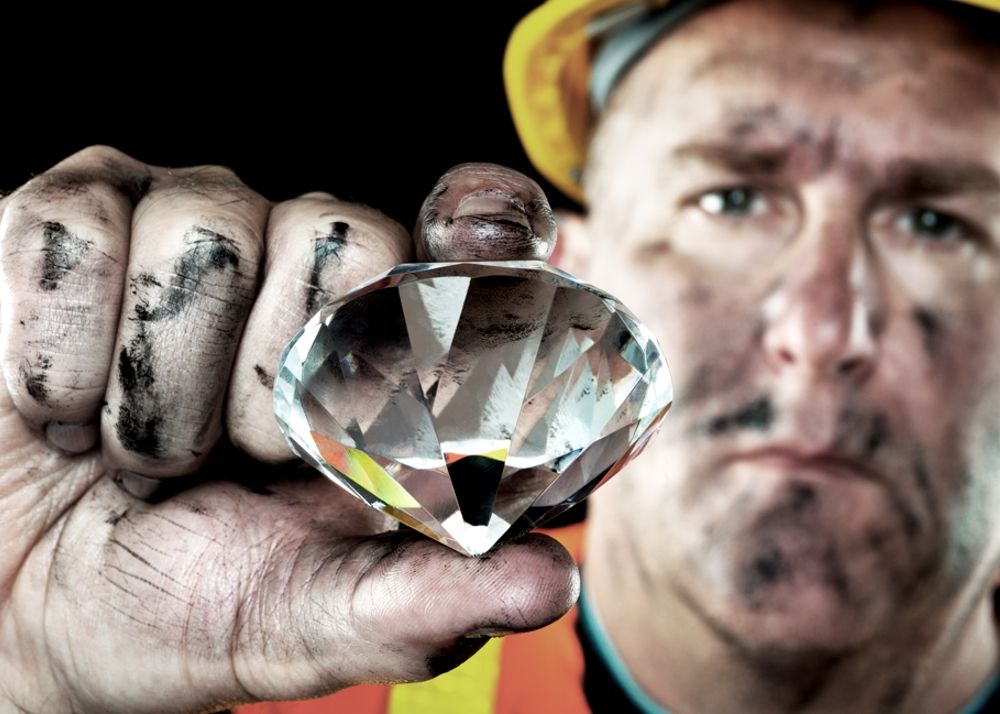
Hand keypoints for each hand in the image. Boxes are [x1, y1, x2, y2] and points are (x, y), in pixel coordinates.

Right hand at [0, 147, 573, 713]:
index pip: (471, 231)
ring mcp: (187, 224)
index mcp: (381, 344)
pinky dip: (61, 363)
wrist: (20, 613)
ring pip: (209, 233)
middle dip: (279, 381)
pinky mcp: (70, 217)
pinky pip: (75, 238)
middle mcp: (298, 263)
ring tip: (144, 449)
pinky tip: (63, 409)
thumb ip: (429, 599)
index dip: (484, 234)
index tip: (479, 260)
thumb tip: (554, 580)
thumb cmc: (180, 603)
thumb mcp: (314, 617)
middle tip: (233, 458)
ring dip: (163, 389)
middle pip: (345, 235)